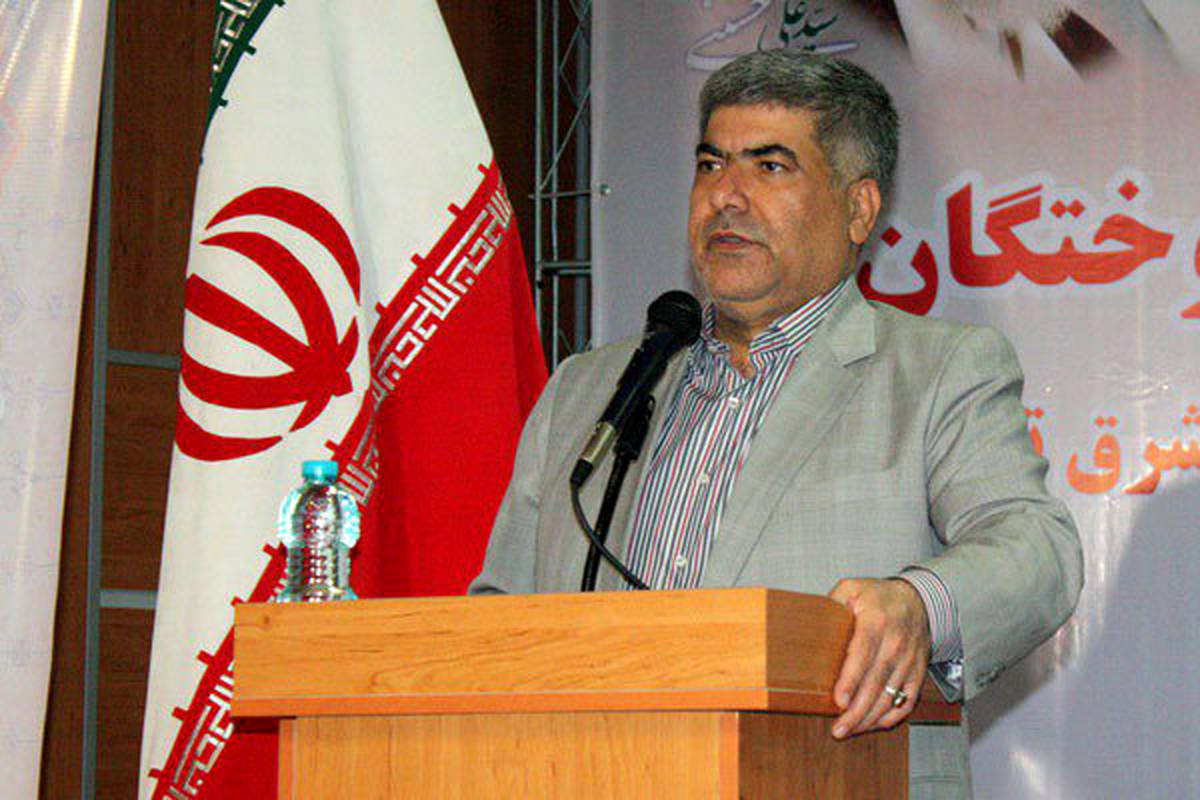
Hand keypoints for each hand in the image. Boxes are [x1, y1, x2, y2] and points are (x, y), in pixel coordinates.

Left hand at [827, 577, 930, 738]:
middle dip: (856, 710)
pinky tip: (874, 724)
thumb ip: (832, 603)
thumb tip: (809, 624)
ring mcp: (909, 660)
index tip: (838, 701)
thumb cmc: (878, 596)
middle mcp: (896, 643)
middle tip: (838, 728)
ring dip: (870, 718)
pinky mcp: (918, 672)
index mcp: (876, 621)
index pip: (863, 654)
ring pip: (891, 697)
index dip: (850, 680)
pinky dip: (891, 716)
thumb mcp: (852, 588)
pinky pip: (907, 700)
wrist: (918, 600)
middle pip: (876, 683)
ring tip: (849, 730)